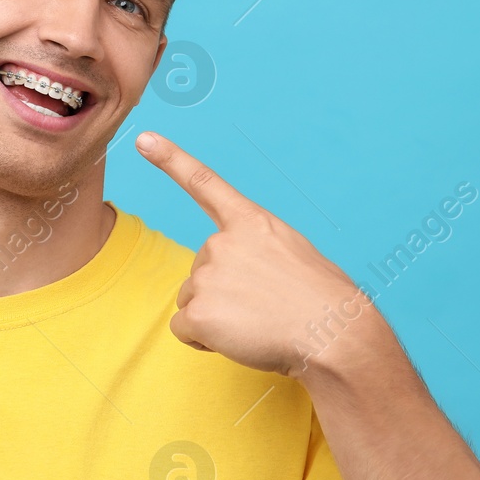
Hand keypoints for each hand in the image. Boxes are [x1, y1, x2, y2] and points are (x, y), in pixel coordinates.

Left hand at [136, 130, 382, 376]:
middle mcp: (222, 242)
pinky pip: (184, 330)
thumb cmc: (324, 302)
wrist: (335, 333)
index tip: (144, 139)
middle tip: (264, 307)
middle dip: (223, 293)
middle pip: (201, 272)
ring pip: (192, 302)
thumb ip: (258, 253)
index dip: (171, 160)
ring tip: (258, 323)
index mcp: (251, 222)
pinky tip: (239, 339)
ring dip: (216, 317)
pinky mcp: (198, 311)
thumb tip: (239, 281)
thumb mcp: (294, 255)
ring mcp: (207, 275)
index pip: (205, 184)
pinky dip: (204, 340)